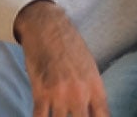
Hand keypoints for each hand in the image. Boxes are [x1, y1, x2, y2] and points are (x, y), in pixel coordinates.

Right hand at [14, 0, 109, 116]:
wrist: (48, 28)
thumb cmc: (69, 45)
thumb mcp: (90, 67)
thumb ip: (92, 91)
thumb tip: (94, 110)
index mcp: (95, 87)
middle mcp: (80, 93)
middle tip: (72, 116)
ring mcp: (60, 94)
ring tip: (58, 115)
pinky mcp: (41, 92)